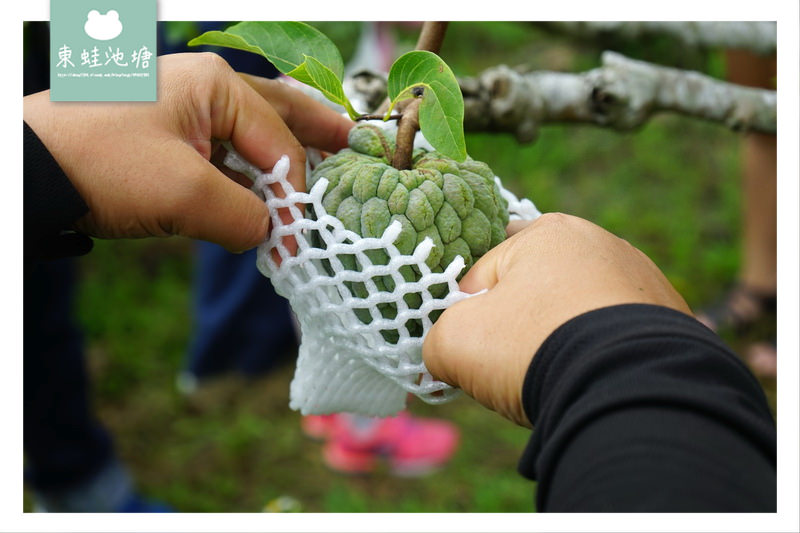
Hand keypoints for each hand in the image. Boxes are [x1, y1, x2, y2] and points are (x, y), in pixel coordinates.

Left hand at [23, 52, 352, 251]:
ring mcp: (182, 111)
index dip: (296, 193)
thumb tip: (274, 235)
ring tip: (319, 165)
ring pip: (249, 133)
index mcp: (215, 85)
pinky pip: (221, 153)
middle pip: (277, 111)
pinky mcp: (165, 138)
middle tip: (352, 141)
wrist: (27, 174)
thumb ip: (245, 217)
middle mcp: (204, 89)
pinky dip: (245, 174)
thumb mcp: (185, 195)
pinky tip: (262, 193)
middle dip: (315, 130)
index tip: (301, 238)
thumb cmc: (103, 166)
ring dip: (281, 157)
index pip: (279, 141)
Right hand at [423, 213, 691, 426]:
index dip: (469, 315)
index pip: (484, 274)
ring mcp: (643, 280)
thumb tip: (440, 355)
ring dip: (563, 339)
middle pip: (535, 290)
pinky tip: (594, 380)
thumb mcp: (455, 342)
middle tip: (515, 366)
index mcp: (547, 231)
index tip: (474, 350)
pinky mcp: (674, 319)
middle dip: (520, 325)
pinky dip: (602, 356)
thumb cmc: (533, 348)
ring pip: (579, 313)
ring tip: (559, 377)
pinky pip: (617, 337)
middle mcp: (600, 243)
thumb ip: (435, 340)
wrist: (630, 390)